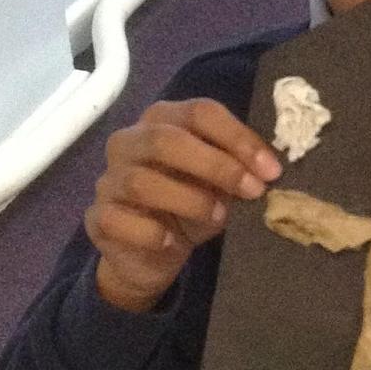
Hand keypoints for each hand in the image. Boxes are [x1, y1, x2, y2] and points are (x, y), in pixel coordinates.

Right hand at [85, 98, 281, 311]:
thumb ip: (241, 171)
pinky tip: (172, 242)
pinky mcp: (98, 217)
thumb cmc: (192, 209)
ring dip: (189, 200)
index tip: (271, 170)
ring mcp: (109, 179)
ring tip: (219, 218)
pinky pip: (117, 219)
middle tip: (253, 191)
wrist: (153, 256)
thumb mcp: (222, 188)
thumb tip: (271, 171)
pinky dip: (151, 232)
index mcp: (163, 122)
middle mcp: (129, 143)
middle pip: (166, 139)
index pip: (200, 112)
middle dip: (217, 165)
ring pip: (142, 181)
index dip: (238, 138)